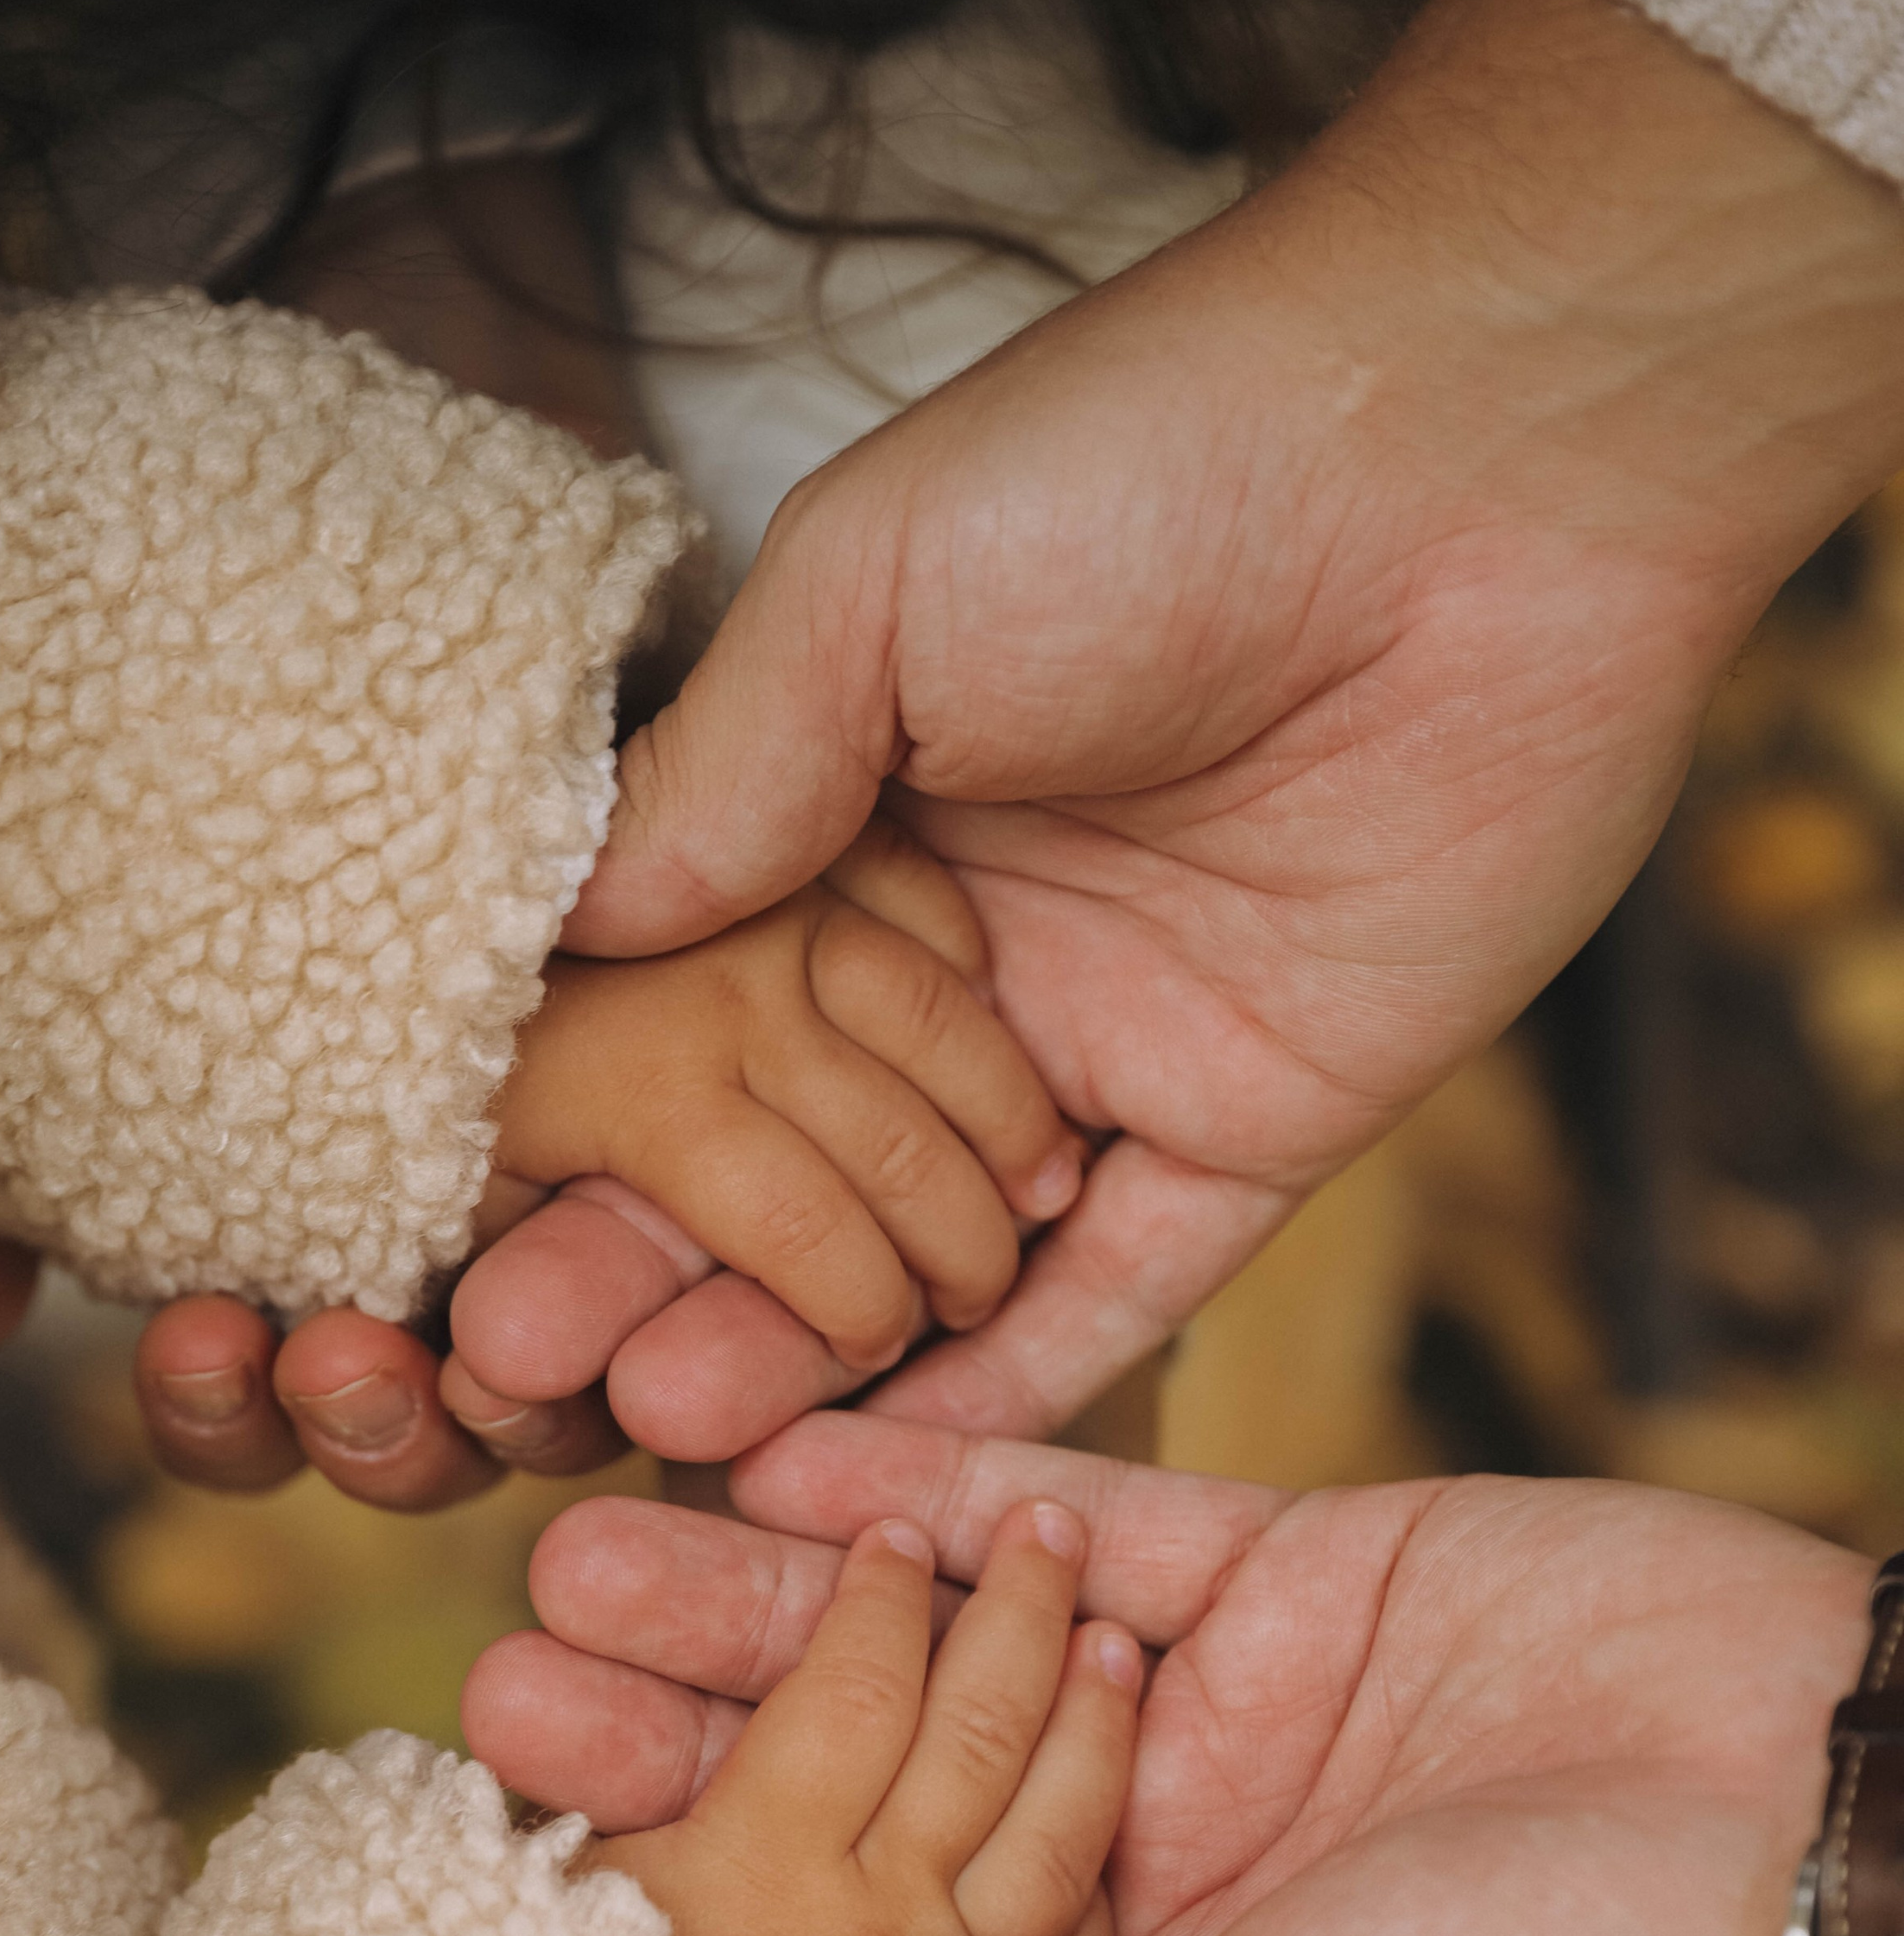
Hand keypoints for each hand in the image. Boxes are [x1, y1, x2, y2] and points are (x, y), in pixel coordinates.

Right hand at [438, 0, 1903, 1460]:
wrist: (1477, 466)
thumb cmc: (1153, 467)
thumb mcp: (876, 588)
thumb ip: (726, 777)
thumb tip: (560, 941)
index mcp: (855, 823)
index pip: (682, 1026)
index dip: (575, 1139)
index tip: (457, 1237)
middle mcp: (965, 962)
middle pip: (779, 1165)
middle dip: (652, 1274)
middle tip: (523, 1383)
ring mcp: (1105, 1059)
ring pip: (927, 1256)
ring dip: (798, 1352)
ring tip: (664, 1425)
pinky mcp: (1252, 1131)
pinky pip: (1122, 1299)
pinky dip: (1007, 1385)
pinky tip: (876, 1468)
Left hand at [466, 1428, 1867, 1935]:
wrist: (1824, 1844)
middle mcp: (1148, 1920)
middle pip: (857, 1839)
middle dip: (686, 1785)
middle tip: (493, 1723)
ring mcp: (1203, 1741)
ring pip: (928, 1669)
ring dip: (757, 1618)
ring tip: (561, 1566)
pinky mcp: (1272, 1583)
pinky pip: (1064, 1519)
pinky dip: (921, 1489)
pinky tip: (760, 1452)